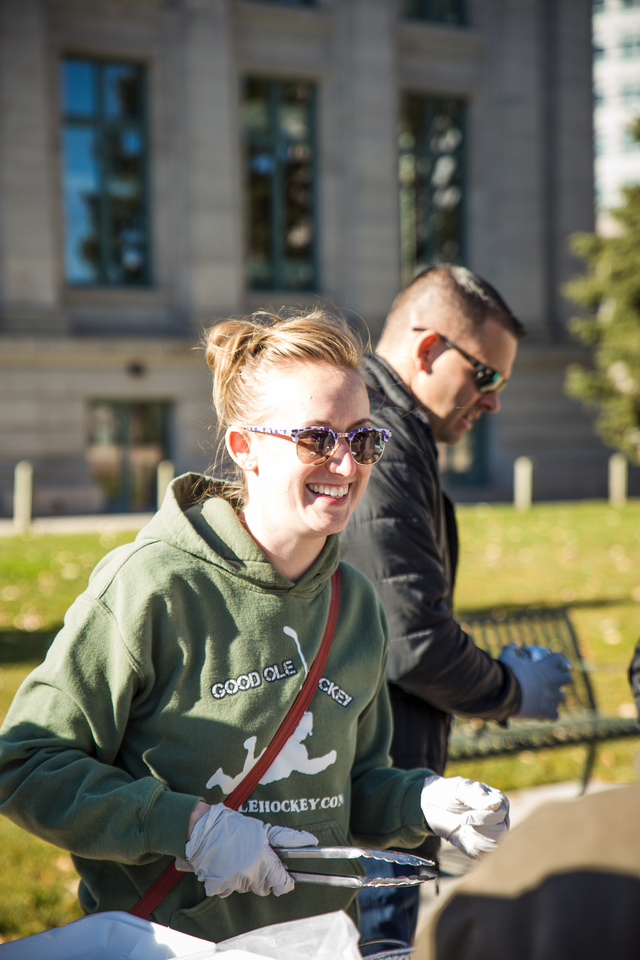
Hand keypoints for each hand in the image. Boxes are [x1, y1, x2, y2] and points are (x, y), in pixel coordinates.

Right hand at [175, 803, 317, 897]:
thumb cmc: (233, 827)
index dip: (285, 880)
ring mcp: (234, 882)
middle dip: (263, 876)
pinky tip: (225, 864)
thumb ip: (285, 839)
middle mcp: (250, 873)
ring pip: (248, 887)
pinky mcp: (219, 887)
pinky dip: (229, 880)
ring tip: (237, 857)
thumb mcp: (261, 829)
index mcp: (262, 858)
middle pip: (265, 887)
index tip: (286, 878)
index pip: (283, 883)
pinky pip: (230, 889)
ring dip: (246, 877)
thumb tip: (311, 841)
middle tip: (254, 858)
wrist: (201, 830)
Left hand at [421, 774, 508, 858]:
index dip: (482, 819)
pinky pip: (482, 855)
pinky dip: (468, 847)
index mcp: (499, 801)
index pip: (499, 816)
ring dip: (472, 839)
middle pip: (499, 833)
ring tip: (462, 827)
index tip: (463, 817)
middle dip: (477, 830)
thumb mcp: (460, 789)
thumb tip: (497, 803)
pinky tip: (461, 836)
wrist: (433, 805)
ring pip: (492, 846)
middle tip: (462, 821)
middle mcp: (500, 818)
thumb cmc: (449, 792)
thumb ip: (477, 795)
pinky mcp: (483, 846)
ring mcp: (493, 833)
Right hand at [499, 643, 571, 719]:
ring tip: (546, 700)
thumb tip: (514, 644)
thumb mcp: (508, 657)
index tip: (552, 661)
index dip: (557, 660)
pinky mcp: (547, 711)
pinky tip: (541, 714)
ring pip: (562, 698)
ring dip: (555, 699)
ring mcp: (552, 697)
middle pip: (568, 679)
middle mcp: (553, 681)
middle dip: (563, 680)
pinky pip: (554, 716)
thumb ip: (511, 650)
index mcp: (546, 667)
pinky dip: (549, 715)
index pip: (560, 659)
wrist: (507, 693)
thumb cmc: (508, 673)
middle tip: (554, 681)